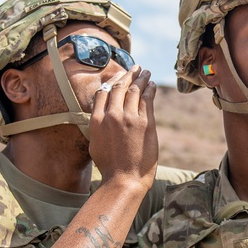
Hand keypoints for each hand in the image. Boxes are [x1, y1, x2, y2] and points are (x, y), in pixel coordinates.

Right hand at [88, 65, 158, 193]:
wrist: (124, 180)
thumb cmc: (109, 167)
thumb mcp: (95, 144)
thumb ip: (98, 126)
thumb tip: (101, 116)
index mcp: (97, 120)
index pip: (103, 92)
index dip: (112, 81)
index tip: (118, 76)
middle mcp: (112, 115)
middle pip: (120, 86)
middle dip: (128, 74)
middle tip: (135, 67)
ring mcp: (129, 118)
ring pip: (135, 90)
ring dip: (141, 78)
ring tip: (145, 71)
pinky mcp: (145, 123)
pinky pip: (147, 99)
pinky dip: (150, 89)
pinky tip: (152, 85)